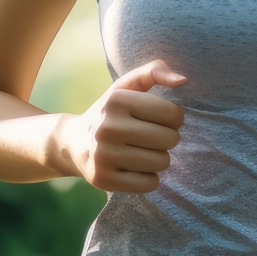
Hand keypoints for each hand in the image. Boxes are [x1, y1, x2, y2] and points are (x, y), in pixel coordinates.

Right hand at [61, 60, 186, 191]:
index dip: (175, 119)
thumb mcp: (127, 87)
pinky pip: (149, 183)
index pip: (173, 114)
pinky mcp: (104, 179)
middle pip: (169, 139)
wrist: (73, 144)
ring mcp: (103, 155)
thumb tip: (183, 80)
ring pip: (162, 162)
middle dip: (168, 139)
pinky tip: (136, 168)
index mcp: (117, 100)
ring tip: (144, 152)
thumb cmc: (111, 113)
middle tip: (153, 138)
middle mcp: (107, 127)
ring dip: (160, 159)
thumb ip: (154, 71)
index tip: (161, 119)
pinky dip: (150, 178)